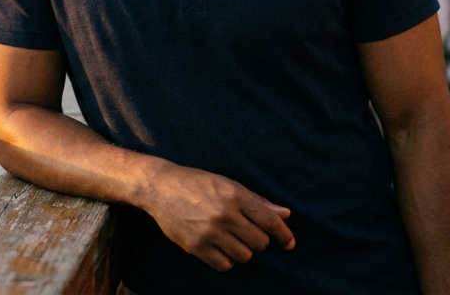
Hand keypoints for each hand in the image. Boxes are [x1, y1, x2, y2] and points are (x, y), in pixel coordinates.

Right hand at [142, 163, 295, 271]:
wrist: (160, 187)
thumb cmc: (197, 183)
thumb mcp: (228, 184)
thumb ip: (257, 201)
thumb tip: (285, 214)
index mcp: (235, 195)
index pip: (270, 221)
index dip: (284, 235)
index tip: (289, 243)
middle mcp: (224, 214)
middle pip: (259, 242)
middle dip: (258, 241)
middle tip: (247, 233)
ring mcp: (209, 232)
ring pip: (244, 256)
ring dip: (242, 251)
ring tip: (231, 239)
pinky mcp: (195, 246)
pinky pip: (224, 265)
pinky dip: (227, 260)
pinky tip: (220, 248)